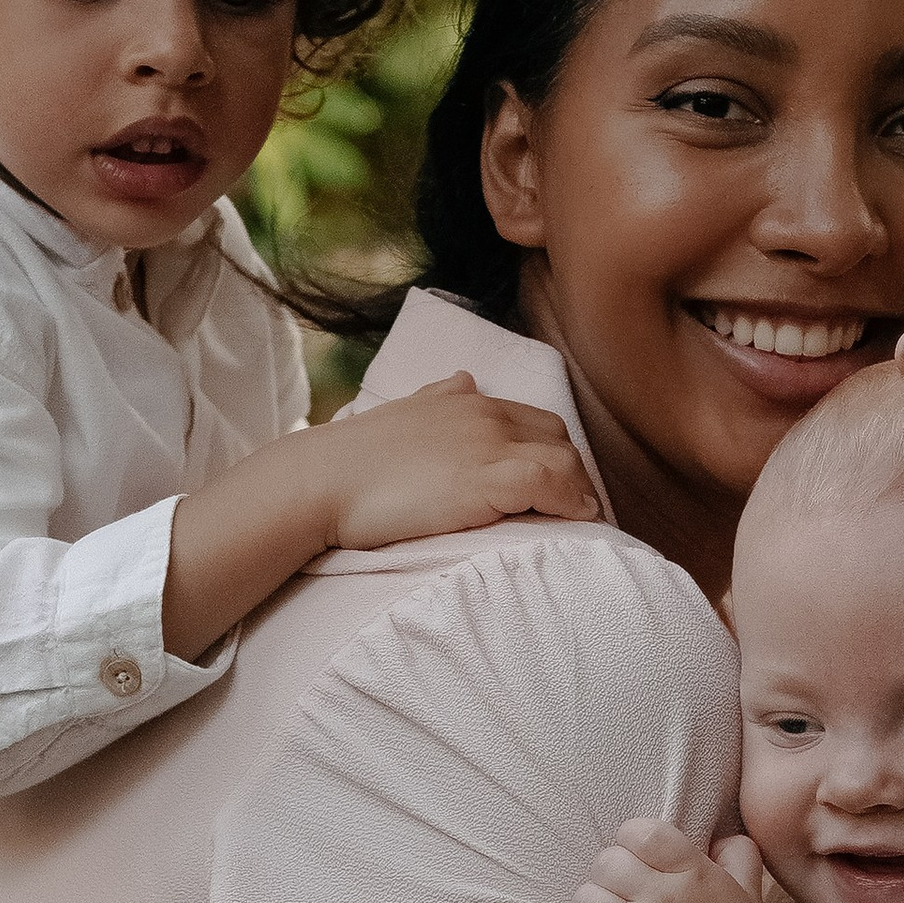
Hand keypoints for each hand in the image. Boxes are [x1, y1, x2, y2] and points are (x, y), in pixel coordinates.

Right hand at [322, 372, 601, 549]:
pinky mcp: (489, 477)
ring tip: (582, 523)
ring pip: (563, 459)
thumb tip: (463, 379)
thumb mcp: (401, 414)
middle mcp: (484, 414)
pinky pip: (551, 482)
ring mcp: (488, 443)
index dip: (550, 451)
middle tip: (574, 508)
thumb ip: (437, 398)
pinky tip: (577, 521)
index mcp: (464, 400)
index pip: (531, 419)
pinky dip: (572, 501)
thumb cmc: (351, 461)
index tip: (556, 484)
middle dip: (572, 471)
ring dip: (579, 490)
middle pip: (556, 436)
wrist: (321, 481)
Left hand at [569, 820, 769, 902]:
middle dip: (608, 874)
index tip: (635, 856)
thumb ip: (738, 855)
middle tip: (620, 892)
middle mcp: (661, 899)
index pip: (641, 833)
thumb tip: (719, 835)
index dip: (630, 839)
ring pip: (584, 900)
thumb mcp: (748, 893)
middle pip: (605, 862)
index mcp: (692, 874)